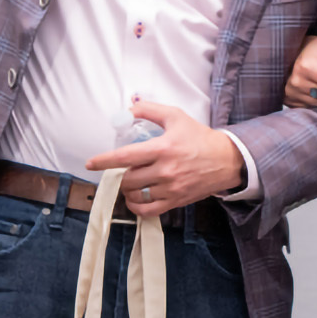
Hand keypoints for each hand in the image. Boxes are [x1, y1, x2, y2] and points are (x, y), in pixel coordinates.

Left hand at [84, 101, 245, 217]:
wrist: (226, 160)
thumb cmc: (200, 137)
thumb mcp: (176, 117)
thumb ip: (150, 110)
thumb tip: (128, 107)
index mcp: (163, 148)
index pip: (125, 156)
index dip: (104, 160)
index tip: (90, 163)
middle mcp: (165, 170)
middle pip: (128, 179)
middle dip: (119, 175)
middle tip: (122, 170)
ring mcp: (171, 189)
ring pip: (136, 195)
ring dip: (127, 190)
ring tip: (131, 183)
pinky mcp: (176, 201)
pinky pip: (148, 211)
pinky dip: (136, 207)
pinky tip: (136, 199)